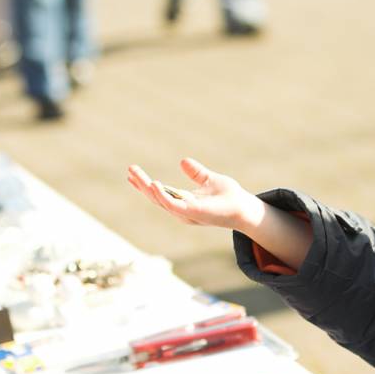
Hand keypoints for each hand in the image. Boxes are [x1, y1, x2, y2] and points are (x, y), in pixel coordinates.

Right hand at [127, 158, 257, 229]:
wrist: (244, 207)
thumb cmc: (230, 197)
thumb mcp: (209, 180)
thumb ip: (196, 173)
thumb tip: (183, 160)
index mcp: (184, 201)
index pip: (159, 193)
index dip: (145, 184)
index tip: (131, 173)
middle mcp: (182, 209)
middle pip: (156, 198)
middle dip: (141, 185)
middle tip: (129, 170)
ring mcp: (187, 212)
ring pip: (161, 202)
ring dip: (148, 190)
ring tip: (137, 176)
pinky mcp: (194, 213)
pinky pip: (173, 205)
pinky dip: (162, 196)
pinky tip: (154, 184)